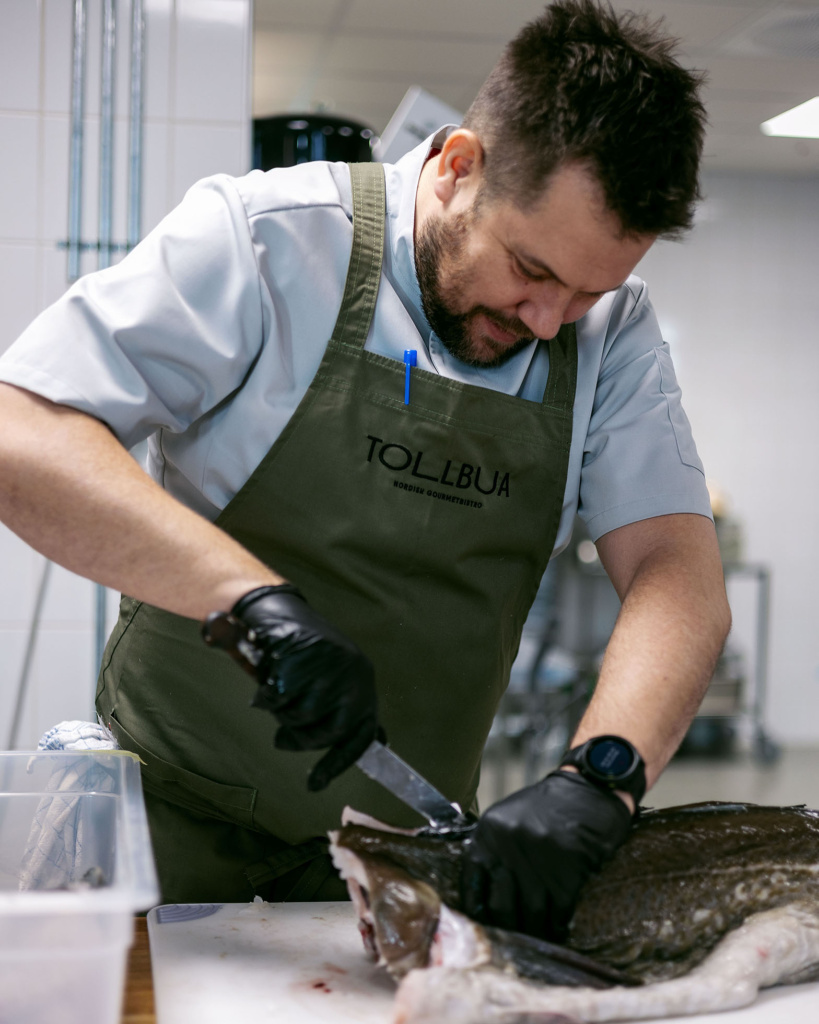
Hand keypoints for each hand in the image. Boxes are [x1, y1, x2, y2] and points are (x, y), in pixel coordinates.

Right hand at [203, 584, 378, 790]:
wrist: (275, 611)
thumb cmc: (301, 653)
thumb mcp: (332, 680)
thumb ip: (346, 709)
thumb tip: (379, 742)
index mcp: (362, 681)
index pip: (361, 734)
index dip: (338, 762)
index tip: (316, 785)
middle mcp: (352, 674)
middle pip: (327, 733)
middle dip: (299, 739)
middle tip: (283, 736)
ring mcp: (328, 666)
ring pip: (299, 717)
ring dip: (281, 712)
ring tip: (278, 692)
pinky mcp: (302, 657)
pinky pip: (277, 700)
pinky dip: (265, 696)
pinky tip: (266, 680)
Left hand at [460, 770, 631, 939]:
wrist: (588, 790)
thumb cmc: (547, 807)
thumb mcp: (508, 819)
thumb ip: (494, 850)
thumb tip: (484, 896)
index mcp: (488, 834)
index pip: (472, 884)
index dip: (478, 911)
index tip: (484, 925)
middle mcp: (508, 848)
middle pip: (501, 907)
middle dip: (508, 928)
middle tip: (513, 939)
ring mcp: (538, 861)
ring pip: (531, 915)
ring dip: (535, 932)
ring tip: (537, 940)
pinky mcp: (567, 871)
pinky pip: (558, 912)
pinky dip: (557, 926)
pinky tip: (558, 930)